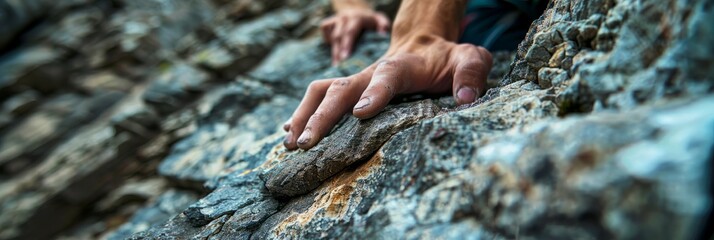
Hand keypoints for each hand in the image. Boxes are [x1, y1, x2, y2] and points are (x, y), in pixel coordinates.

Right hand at [283, 33, 492, 149]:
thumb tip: (465, 99)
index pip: (386, 78)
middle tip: (306, 144)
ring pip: (321, 91)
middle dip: (321, 116)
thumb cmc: (449, 59)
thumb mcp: (472, 59)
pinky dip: (302, 114)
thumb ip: (472, 74)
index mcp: (402, 67)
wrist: (425, 45)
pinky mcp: (349, 90)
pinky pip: (319, 97)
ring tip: (291, 144)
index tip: (360, 114)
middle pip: (340, 89)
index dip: (373, 94)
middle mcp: (372, 73)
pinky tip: (289, 136)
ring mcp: (357, 81)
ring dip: (304, 115)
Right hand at [321, 9, 389, 64]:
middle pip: (339, 36)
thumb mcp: (379, 19)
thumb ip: (383, 25)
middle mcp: (344, 18)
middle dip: (338, 51)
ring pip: (331, 36)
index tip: (345, 57)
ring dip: (334, 51)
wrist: (356, 10)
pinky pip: (325, 32)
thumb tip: (383, 33)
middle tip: (339, 65)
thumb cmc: (370, 20)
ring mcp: (335, 20)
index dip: (347, 44)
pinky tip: (336, 49)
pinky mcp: (328, 22)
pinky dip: (328, 40)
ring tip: (336, 64)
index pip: (350, 32)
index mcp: (357, 18)